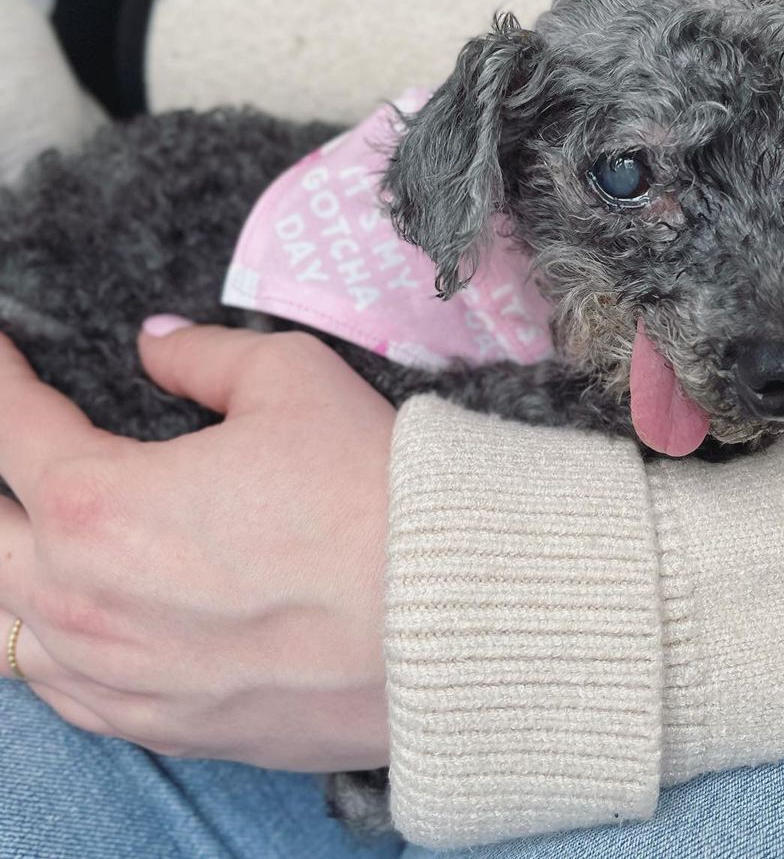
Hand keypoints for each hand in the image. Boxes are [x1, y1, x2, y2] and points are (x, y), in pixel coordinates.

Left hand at [0, 321, 392, 769]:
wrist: (447, 616)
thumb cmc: (371, 491)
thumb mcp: (292, 377)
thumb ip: (203, 356)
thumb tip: (159, 347)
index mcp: (99, 502)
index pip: (8, 424)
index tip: (0, 351)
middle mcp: (84, 600)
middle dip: (1, 479)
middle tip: (25, 445)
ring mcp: (117, 678)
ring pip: (9, 626)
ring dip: (16, 566)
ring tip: (36, 533)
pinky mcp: (164, 728)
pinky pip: (65, 691)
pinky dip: (52, 646)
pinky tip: (76, 622)